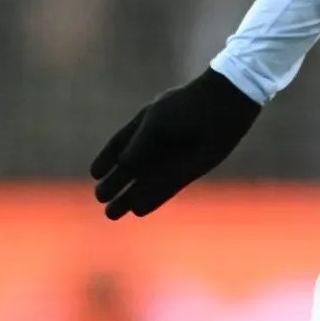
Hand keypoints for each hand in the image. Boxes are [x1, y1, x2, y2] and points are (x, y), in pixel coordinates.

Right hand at [89, 68, 260, 218]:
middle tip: (100, 197)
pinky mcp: (189, 171)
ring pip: (146, 182)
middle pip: (130, 168)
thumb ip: (137, 145)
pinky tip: (137, 210)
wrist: (223, 106)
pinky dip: (152, 199)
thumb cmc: (187, 107)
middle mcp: (157, 144)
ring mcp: (172, 158)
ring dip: (129, 198)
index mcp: (145, 125)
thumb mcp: (155, 122)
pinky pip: (166, 188)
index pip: (120, 145)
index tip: (96, 173)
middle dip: (114, 184)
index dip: (107, 159)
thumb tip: (122, 166)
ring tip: (111, 214)